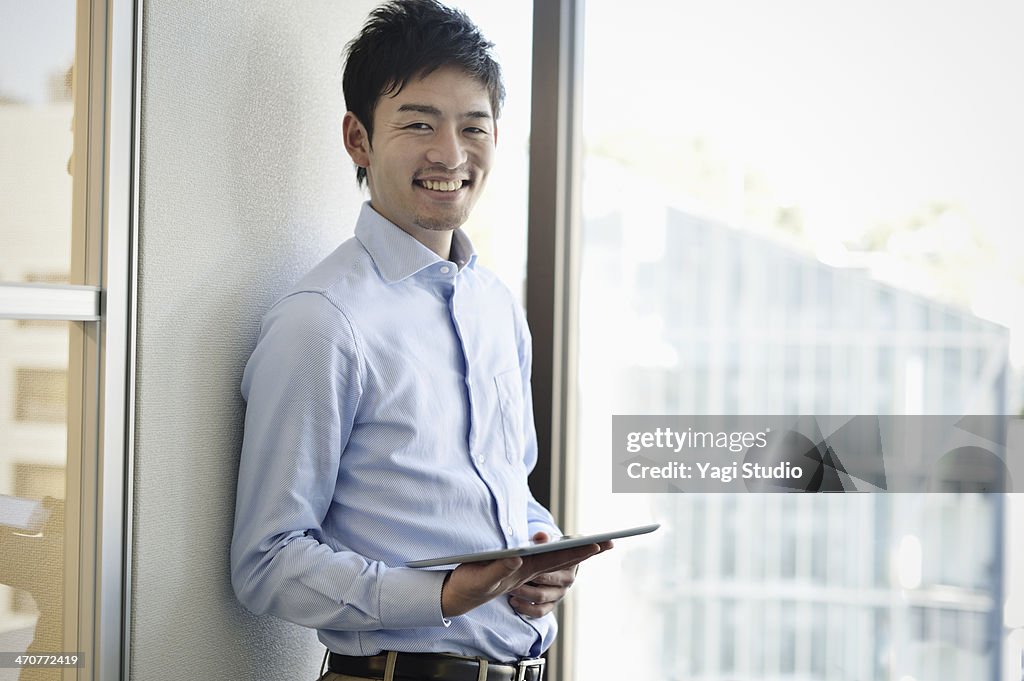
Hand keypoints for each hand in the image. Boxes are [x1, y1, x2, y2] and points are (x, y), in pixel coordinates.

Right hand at [440, 531, 612, 617]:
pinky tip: (563, 552)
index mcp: (523, 570)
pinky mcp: (515, 570)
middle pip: (561, 559)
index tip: (599, 543)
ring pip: (553, 560)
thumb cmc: (470, 584)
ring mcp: (523, 571)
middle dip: (584, 551)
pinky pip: (540, 562)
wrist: (458, 594)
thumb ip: (500, 569)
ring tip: (594, 546)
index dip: (577, 551)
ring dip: (574, 553)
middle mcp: (528, 570)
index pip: (555, 558)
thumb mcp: (482, 578)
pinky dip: (555, 555)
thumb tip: (518, 557)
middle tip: (608, 542)